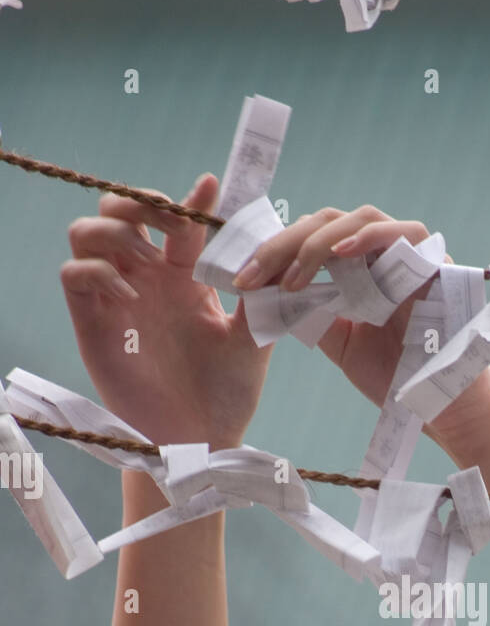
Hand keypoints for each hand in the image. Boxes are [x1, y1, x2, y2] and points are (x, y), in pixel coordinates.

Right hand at [60, 174, 272, 449]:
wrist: (203, 438)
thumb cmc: (229, 392)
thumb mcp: (254, 336)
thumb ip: (262, 293)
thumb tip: (278, 249)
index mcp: (183, 275)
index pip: (177, 219)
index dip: (190, 198)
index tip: (212, 187)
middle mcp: (145, 279)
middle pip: (120, 209)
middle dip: (141, 201)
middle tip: (175, 224)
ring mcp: (115, 297)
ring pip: (87, 231)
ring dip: (116, 232)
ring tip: (150, 263)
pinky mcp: (93, 323)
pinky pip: (74, 274)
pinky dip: (98, 272)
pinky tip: (131, 297)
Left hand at [233, 204, 441, 409]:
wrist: (438, 408)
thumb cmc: (394, 377)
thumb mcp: (338, 342)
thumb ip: (310, 313)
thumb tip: (267, 291)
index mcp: (361, 266)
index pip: (312, 237)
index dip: (274, 252)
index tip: (242, 279)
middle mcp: (384, 251)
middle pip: (327, 221)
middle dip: (283, 245)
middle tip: (252, 276)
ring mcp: (411, 252)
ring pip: (358, 218)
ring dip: (318, 243)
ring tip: (292, 278)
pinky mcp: (436, 260)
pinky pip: (402, 232)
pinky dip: (367, 238)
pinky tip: (337, 256)